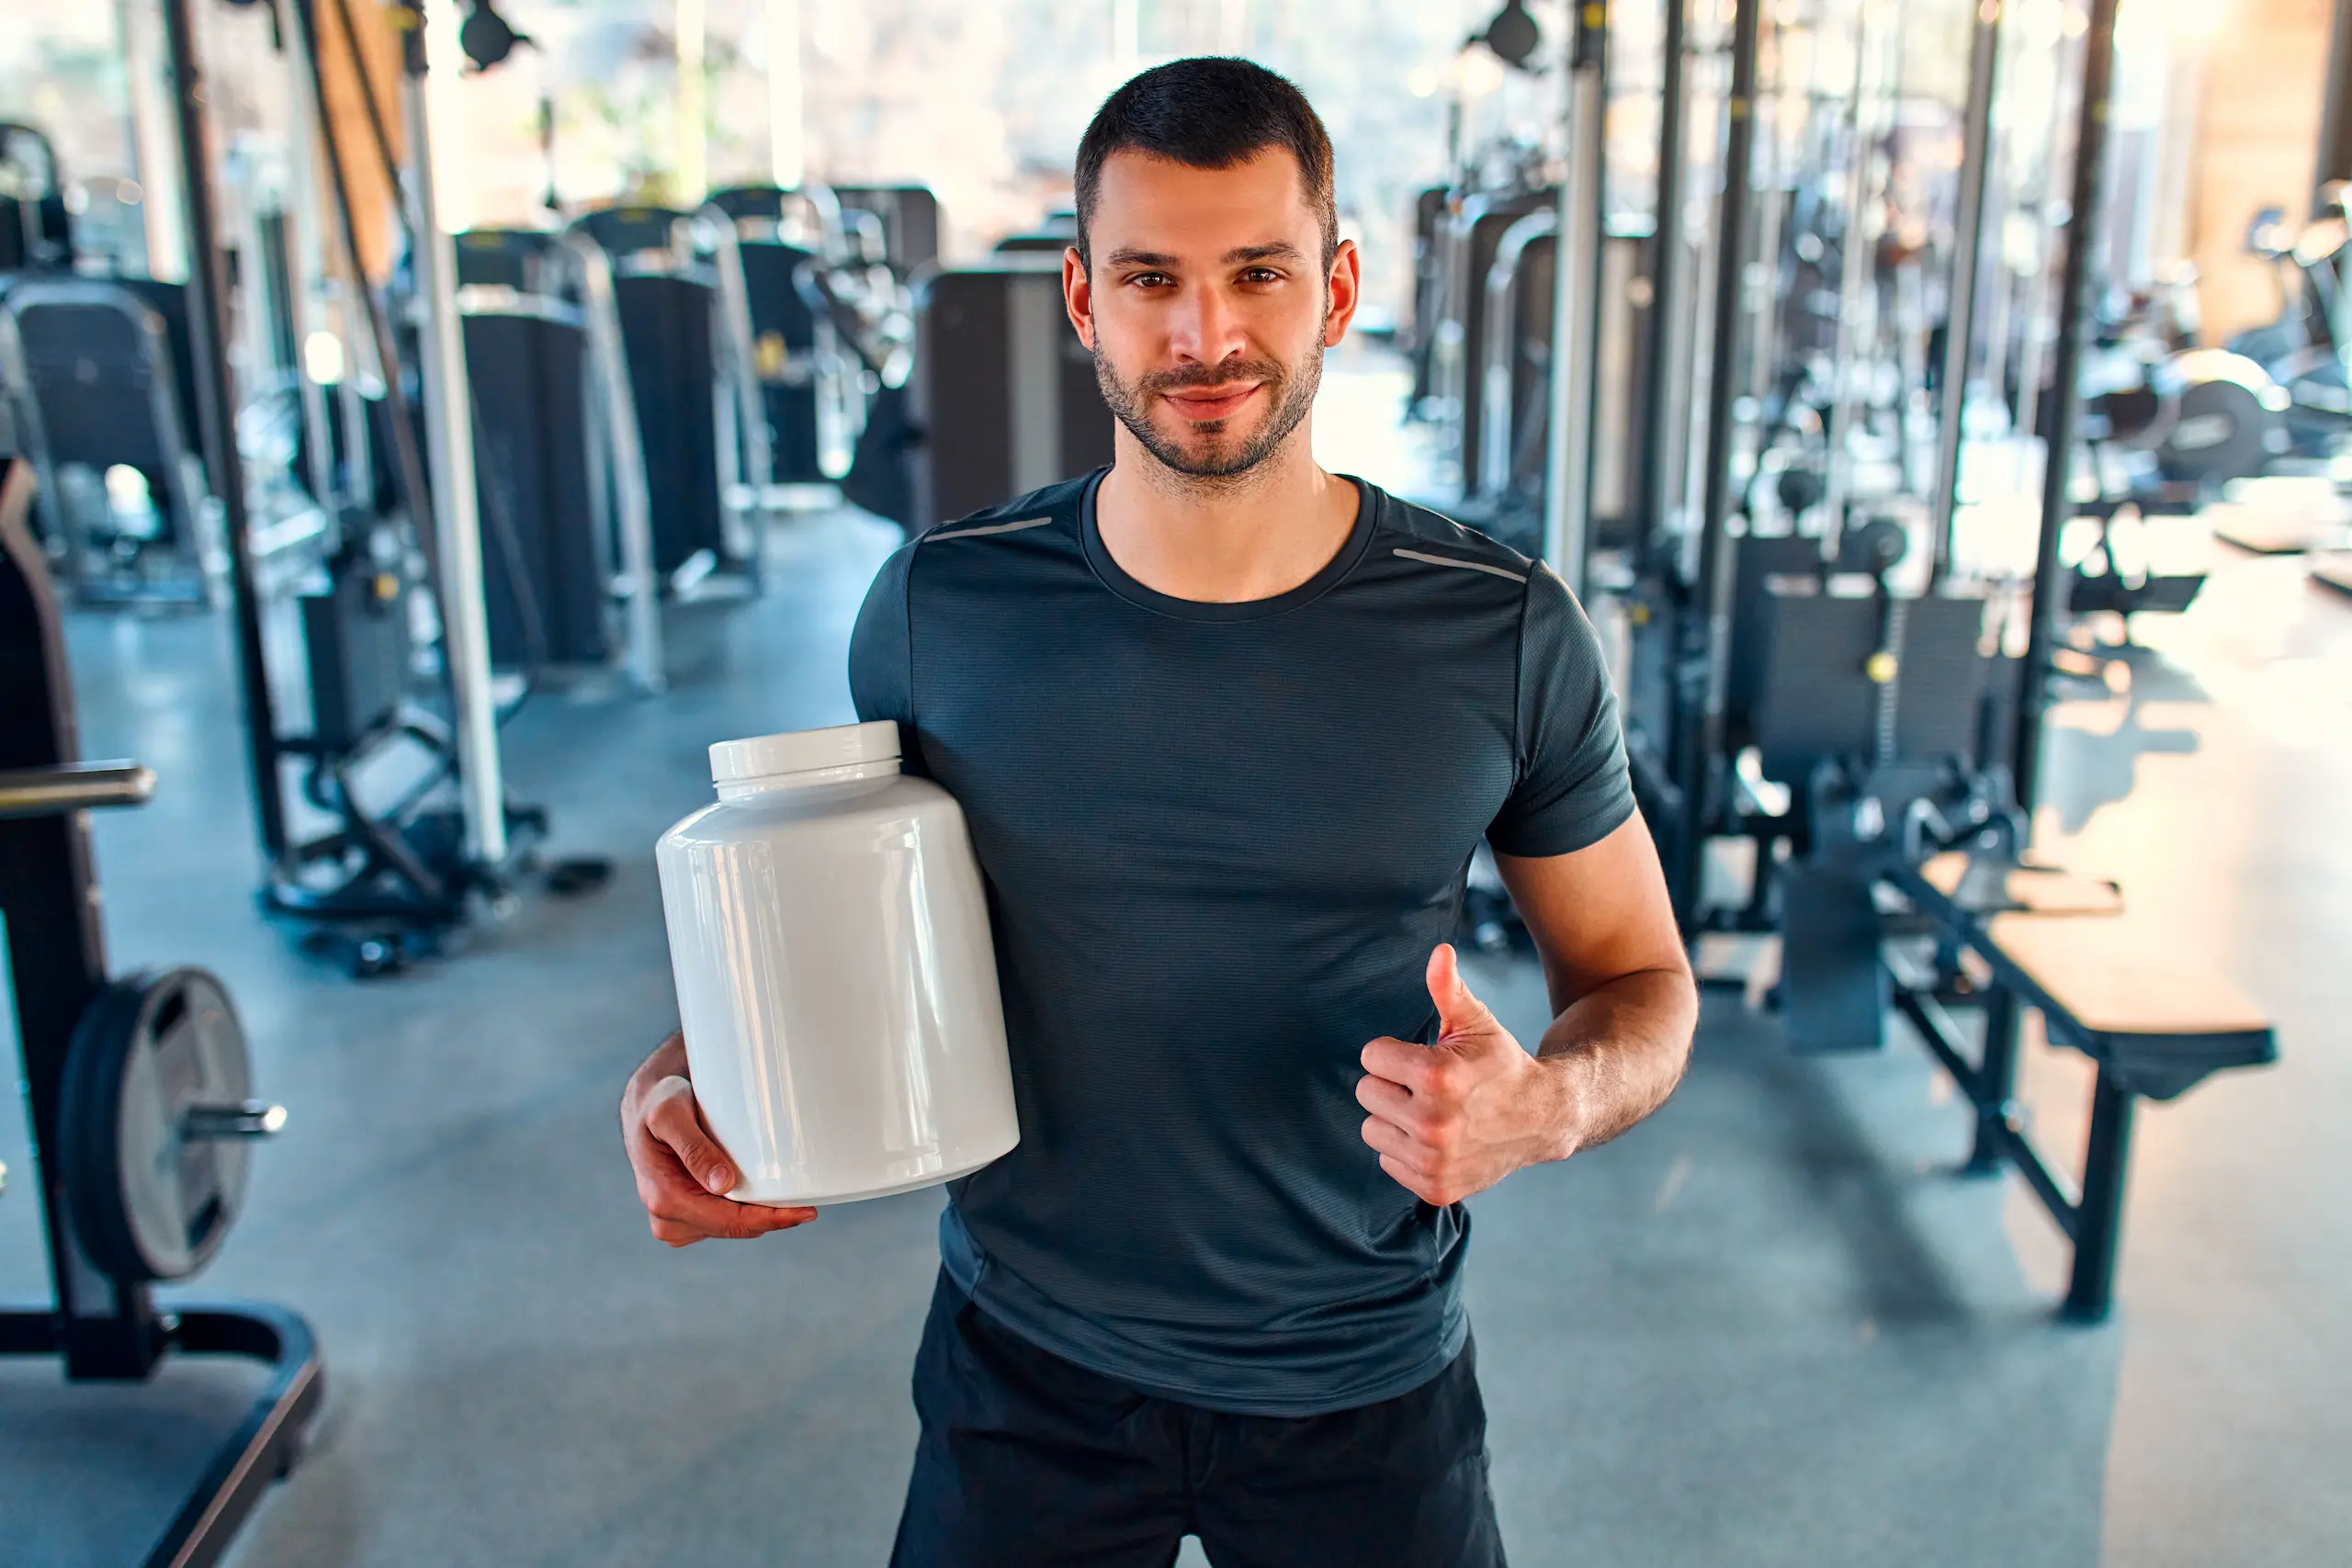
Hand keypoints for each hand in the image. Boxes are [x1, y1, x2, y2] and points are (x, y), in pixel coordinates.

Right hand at [621, 1032, 816, 1245]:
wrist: (645, 1108)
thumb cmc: (660, 1105)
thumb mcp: (670, 1115)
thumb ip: (694, 1147)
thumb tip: (723, 1185)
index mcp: (665, 1199)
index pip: (729, 1223)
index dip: (770, 1220)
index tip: (805, 1212)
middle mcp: (667, 1219)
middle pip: (735, 1228)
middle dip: (772, 1218)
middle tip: (810, 1202)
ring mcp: (675, 1222)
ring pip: (731, 1227)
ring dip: (759, 1214)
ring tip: (789, 1193)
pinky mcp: (685, 1217)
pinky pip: (723, 1221)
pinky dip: (745, 1210)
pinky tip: (762, 1192)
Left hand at [1356, 945, 1575, 1205]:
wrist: (1543, 1117)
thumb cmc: (1501, 1064)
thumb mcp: (1476, 1023)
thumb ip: (1448, 989)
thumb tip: (1439, 952)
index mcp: (1438, 1077)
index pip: (1370, 1057)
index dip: (1394, 1052)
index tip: (1421, 1056)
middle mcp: (1433, 1123)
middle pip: (1365, 1093)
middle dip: (1391, 1084)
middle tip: (1426, 1086)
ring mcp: (1434, 1160)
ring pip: (1372, 1129)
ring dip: (1394, 1119)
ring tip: (1430, 1111)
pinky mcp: (1435, 1187)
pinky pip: (1387, 1161)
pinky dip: (1406, 1150)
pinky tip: (1437, 1139)